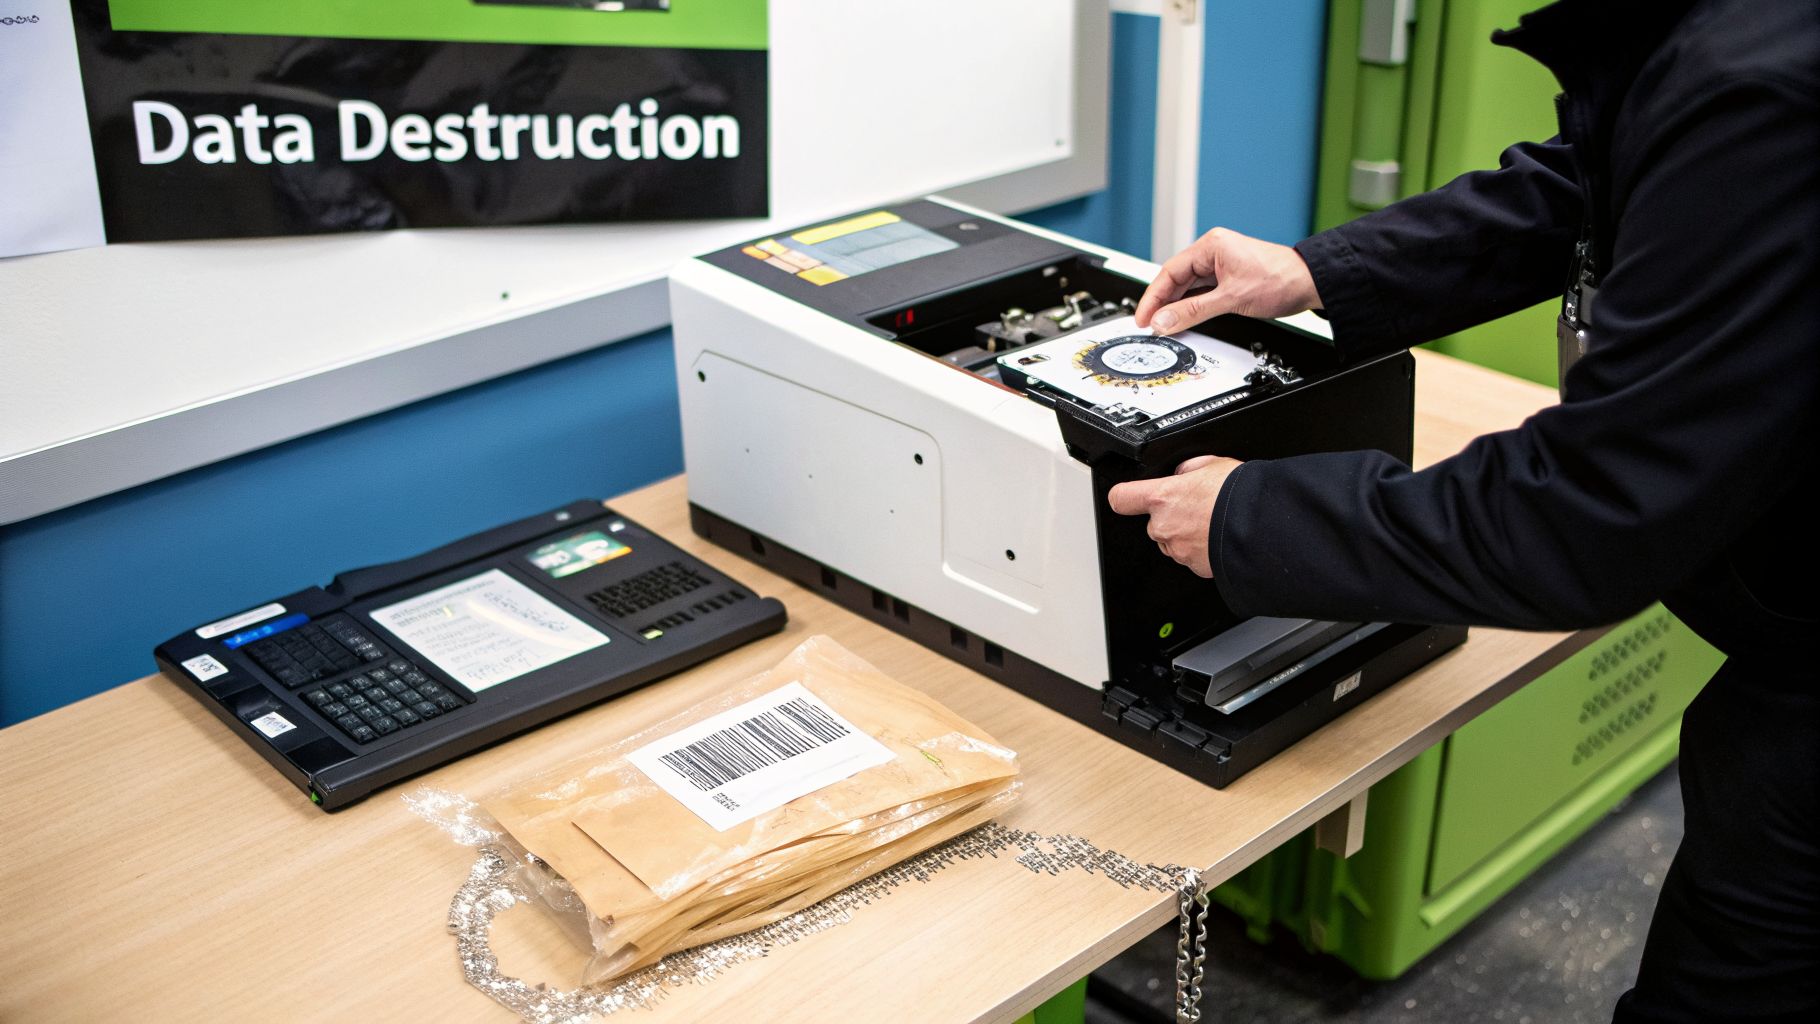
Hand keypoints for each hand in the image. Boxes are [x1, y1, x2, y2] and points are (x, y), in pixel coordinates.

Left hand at [1106, 455, 1242, 578]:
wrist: (1262, 528)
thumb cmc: (1239, 496)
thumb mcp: (1213, 464)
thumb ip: (1188, 470)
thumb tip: (1183, 474)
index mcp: (1163, 497)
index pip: (1122, 498)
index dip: (1125, 496)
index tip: (1129, 496)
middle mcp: (1164, 526)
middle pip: (1153, 522)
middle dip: (1170, 516)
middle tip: (1196, 507)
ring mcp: (1178, 549)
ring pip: (1173, 541)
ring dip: (1186, 533)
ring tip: (1212, 522)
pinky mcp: (1194, 567)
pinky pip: (1191, 556)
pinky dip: (1201, 549)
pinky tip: (1218, 537)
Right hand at [1134, 227, 1321, 334]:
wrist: (1310, 283)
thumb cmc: (1280, 279)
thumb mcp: (1230, 299)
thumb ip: (1192, 312)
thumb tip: (1164, 321)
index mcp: (1211, 246)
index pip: (1170, 272)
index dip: (1153, 297)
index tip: (1143, 318)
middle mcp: (1214, 252)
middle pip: (1176, 280)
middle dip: (1162, 303)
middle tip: (1149, 326)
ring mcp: (1222, 265)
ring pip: (1188, 288)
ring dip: (1176, 307)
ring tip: (1163, 325)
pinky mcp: (1229, 278)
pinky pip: (1202, 293)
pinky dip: (1191, 307)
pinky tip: (1183, 319)